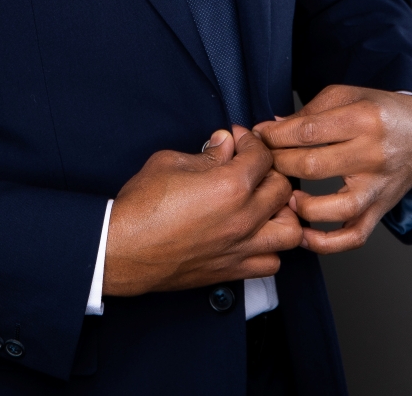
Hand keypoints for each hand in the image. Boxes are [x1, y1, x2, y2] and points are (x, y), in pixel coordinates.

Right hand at [102, 125, 303, 296]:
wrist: (121, 250)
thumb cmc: (140, 207)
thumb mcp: (170, 162)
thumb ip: (206, 154)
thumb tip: (224, 144)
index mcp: (230, 187)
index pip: (262, 157)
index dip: (251, 142)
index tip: (239, 141)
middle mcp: (243, 219)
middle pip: (282, 189)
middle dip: (269, 172)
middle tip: (251, 168)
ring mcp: (240, 248)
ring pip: (290, 230)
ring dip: (282, 213)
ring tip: (264, 205)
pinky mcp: (232, 270)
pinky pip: (272, 262)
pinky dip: (271, 248)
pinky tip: (255, 236)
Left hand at [254, 86, 411, 253]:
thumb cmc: (381, 112)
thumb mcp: (347, 96)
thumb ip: (308, 113)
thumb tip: (271, 129)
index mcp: (363, 119)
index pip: (308, 132)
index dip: (275, 136)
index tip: (258, 137)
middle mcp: (373, 155)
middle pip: (313, 166)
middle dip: (278, 164)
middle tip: (264, 163)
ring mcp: (377, 187)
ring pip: (334, 208)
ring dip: (301, 207)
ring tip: (285, 198)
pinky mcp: (380, 210)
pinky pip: (353, 236)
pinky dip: (326, 243)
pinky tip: (303, 234)